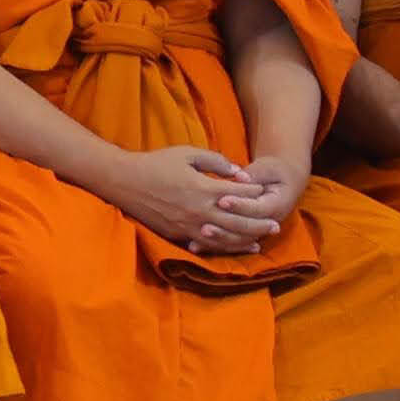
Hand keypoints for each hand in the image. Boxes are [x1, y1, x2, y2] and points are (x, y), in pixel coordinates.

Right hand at [98, 142, 277, 256]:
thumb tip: (237, 172)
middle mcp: (200, 210)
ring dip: (247, 239)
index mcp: (204, 188)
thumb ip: (215, 161)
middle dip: (260, 222)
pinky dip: (225, 247)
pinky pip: (207, 244)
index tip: (265, 190)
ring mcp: (190, 225)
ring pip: (226, 237)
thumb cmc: (155, 164)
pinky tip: (236, 247)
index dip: (256, 192)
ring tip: (262, 238)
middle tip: (276, 223)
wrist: (123, 181)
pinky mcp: (179, 234)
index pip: (240, 193)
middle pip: (239, 221)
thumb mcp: (186, 153)